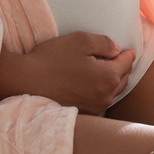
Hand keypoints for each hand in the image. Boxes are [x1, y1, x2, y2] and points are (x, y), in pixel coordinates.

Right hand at [0, 32, 134, 113]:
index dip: (127, 53)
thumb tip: (117, 50)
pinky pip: (100, 100)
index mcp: (108, 77)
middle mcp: (105, 96)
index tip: (126, 48)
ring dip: (112, 79)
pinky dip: (101, 90)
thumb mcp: (80, 40)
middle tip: (117, 57)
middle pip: (123, 78)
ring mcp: (94, 107)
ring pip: (113, 91)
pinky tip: (91, 83)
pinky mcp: (83, 113)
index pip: (127, 62)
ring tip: (104, 69)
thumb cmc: (52, 59)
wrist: (26, 82)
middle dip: (122, 67)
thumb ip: (104, 43)